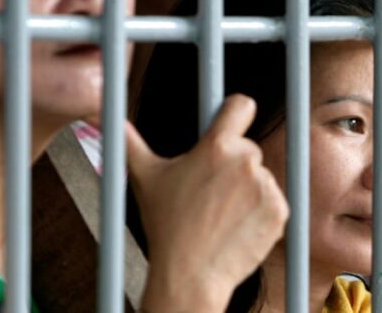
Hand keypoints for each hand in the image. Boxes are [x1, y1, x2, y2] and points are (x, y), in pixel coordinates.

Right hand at [126, 95, 288, 311]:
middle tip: (210, 194)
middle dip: (232, 167)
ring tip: (220, 215)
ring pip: (260, 178)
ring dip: (246, 191)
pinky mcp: (280, 211)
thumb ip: (129, 142)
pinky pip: (274, 202)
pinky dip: (260, 213)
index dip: (235, 112)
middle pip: (247, 149)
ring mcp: (267, 186)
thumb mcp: (144, 179)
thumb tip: (100, 116)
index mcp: (216, 146)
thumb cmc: (166, 226)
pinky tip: (236, 227)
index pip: (241, 105)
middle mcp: (246, 160)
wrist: (191, 275)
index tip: (230, 122)